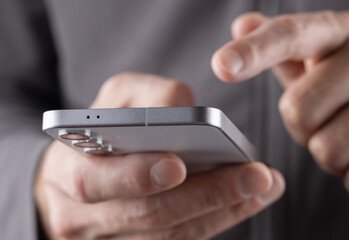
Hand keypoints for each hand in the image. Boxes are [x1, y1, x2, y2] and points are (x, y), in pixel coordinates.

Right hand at [36, 72, 284, 239]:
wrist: (76, 175)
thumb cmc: (99, 131)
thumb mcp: (113, 100)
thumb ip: (147, 96)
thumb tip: (187, 110)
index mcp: (67, 171)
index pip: (97, 181)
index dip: (137, 176)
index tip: (179, 166)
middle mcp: (82, 216)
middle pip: (147, 214)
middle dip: (206, 195)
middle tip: (255, 176)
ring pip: (170, 234)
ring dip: (222, 210)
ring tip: (264, 186)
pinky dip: (215, 220)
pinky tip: (244, 201)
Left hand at [212, 11, 348, 197]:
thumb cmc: (343, 71)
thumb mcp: (316, 49)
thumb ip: (276, 40)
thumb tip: (241, 25)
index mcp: (335, 32)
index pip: (289, 36)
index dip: (253, 52)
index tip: (222, 65)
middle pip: (298, 111)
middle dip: (300, 127)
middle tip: (322, 117)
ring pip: (328, 149)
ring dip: (328, 153)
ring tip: (346, 132)